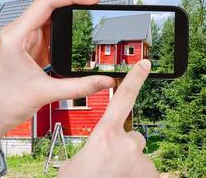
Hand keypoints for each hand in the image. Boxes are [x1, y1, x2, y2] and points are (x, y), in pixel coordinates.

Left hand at [0, 0, 114, 162]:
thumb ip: (79, 86)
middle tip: (92, 9)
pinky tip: (70, 44)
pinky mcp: (25, 51)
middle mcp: (15, 34)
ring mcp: (20, 42)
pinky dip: (60, 39)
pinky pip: (46, 38)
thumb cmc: (4, 103)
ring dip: (66, 25)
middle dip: (72, 8)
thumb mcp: (46, 92)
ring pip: (48, 23)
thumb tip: (104, 81)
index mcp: (14, 37)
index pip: (45, 4)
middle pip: (48, 10)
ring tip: (85, 28)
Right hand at [58, 60, 159, 177]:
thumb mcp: (78, 160)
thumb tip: (102, 152)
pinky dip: (138, 176)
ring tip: (114, 176)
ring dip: (131, 165)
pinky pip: (147, 173)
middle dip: (126, 146)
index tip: (145, 64)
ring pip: (140, 157)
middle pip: (134, 137)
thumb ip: (96, 148)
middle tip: (111, 162)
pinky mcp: (151, 176)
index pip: (123, 98)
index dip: (135, 79)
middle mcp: (127, 144)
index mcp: (104, 134)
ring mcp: (141, 162)